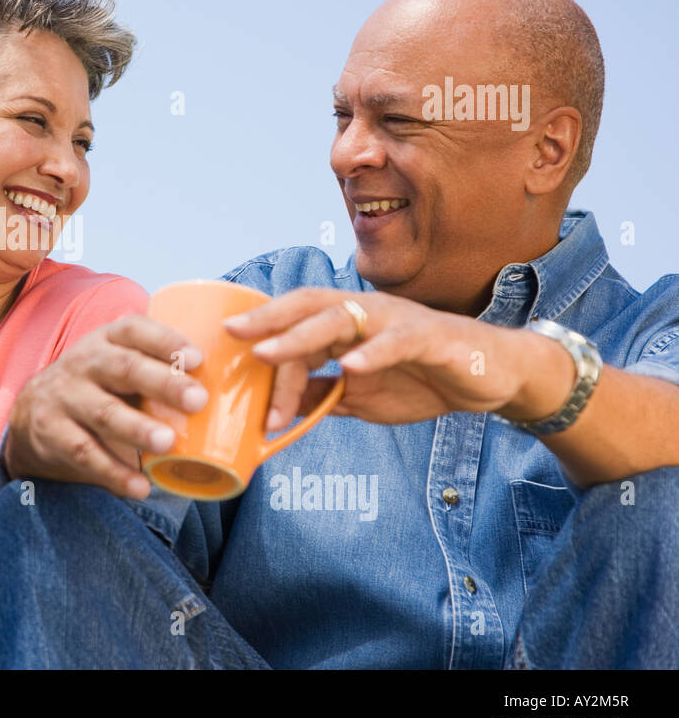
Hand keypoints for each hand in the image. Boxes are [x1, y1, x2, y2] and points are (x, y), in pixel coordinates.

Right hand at [4, 315, 208, 498]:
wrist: (31, 413)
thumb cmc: (97, 385)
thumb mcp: (117, 363)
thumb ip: (157, 367)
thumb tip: (232, 389)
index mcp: (107, 340)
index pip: (135, 329)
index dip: (166, 340)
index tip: (198, 358)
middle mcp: (84, 362)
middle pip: (124, 368)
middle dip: (163, 383)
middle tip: (198, 400)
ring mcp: (65, 397)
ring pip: (103, 412)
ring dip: (137, 428)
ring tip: (168, 444)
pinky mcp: (52, 432)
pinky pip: (84, 453)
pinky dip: (113, 472)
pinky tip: (140, 486)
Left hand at [226, 288, 548, 427]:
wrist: (491, 378)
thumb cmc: (422, 377)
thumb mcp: (361, 396)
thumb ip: (321, 396)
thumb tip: (274, 410)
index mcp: (346, 325)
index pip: (295, 326)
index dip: (262, 342)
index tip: (228, 364)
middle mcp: (367, 313)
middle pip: (309, 307)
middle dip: (268, 319)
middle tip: (233, 334)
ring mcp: (399, 321)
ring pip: (345, 317)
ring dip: (304, 335)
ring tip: (272, 351)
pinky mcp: (433, 338)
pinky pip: (399, 341)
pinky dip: (375, 352)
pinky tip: (352, 366)